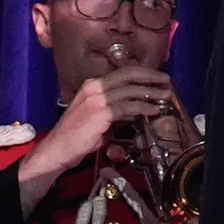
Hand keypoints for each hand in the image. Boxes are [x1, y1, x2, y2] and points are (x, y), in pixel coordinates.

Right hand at [18, 69, 186, 202]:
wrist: (57, 150)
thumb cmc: (76, 137)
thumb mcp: (97, 118)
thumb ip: (115, 111)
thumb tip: (135, 111)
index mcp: (92, 85)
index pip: (122, 73)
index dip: (142, 73)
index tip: (157, 77)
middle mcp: (94, 87)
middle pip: (129, 74)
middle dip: (150, 76)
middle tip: (166, 80)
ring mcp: (97, 98)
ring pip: (131, 89)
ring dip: (151, 92)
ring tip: (166, 95)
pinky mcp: (101, 112)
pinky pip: (128, 106)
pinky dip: (143, 107)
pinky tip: (153, 110)